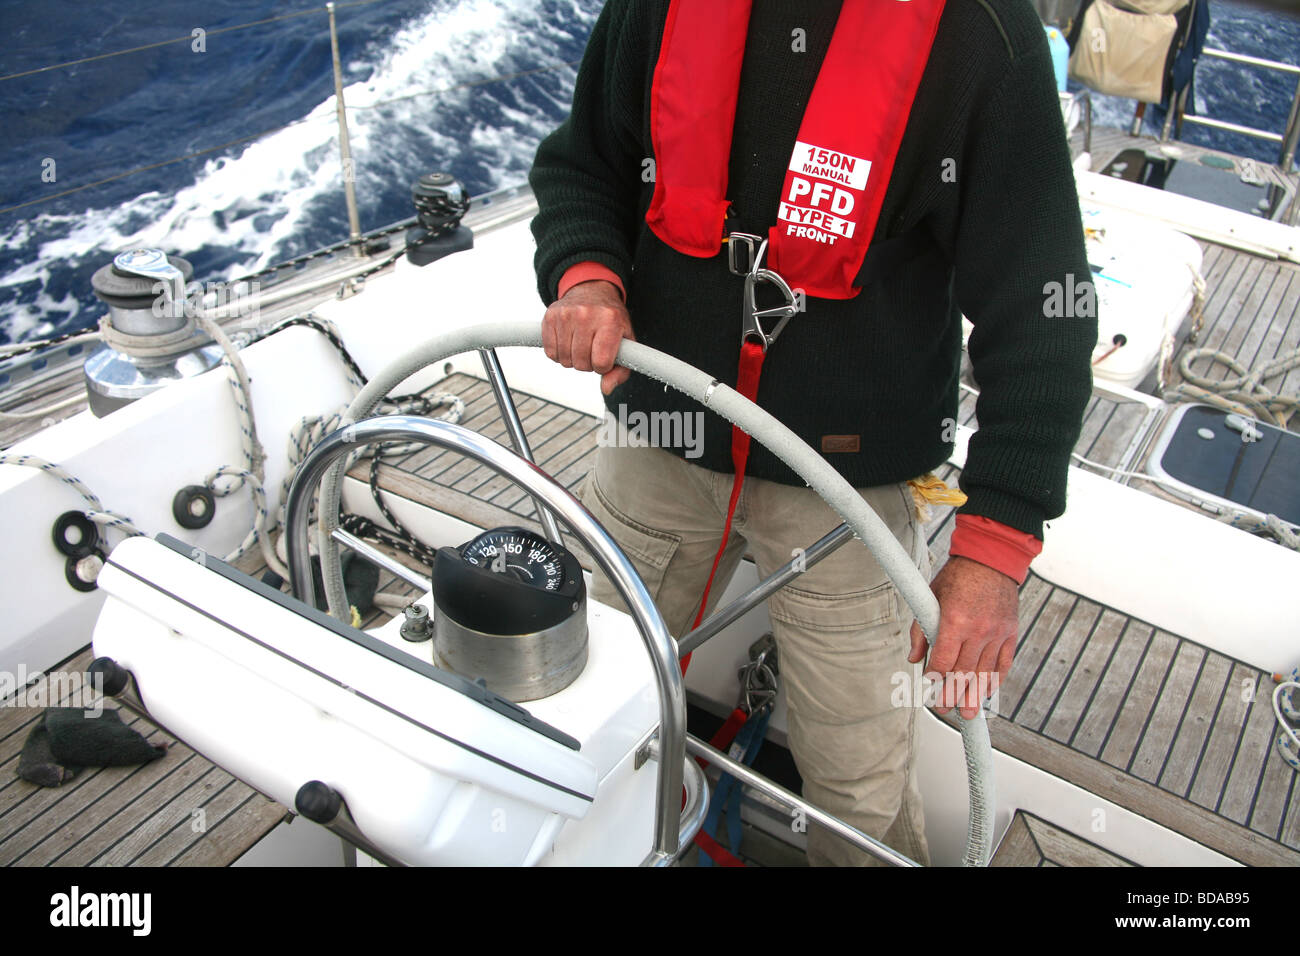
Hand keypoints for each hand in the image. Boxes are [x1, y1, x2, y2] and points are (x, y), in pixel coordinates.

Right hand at [541, 280, 634, 394]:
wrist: (592, 290)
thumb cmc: (611, 320)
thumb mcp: (625, 341)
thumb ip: (621, 370)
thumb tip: (606, 388)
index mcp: (610, 320)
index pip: (601, 362)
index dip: (603, 366)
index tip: (604, 357)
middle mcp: (587, 314)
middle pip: (581, 363)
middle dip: (587, 363)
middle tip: (592, 350)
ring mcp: (566, 314)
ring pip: (564, 359)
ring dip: (572, 359)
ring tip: (580, 345)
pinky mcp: (550, 316)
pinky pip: (550, 352)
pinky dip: (558, 353)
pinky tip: (567, 342)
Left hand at [907, 555, 1019, 719]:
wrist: (991, 558)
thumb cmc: (958, 575)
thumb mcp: (931, 597)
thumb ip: (920, 630)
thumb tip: (913, 657)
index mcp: (954, 621)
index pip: (943, 660)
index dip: (935, 677)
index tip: (931, 687)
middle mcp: (978, 630)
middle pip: (963, 672)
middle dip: (953, 693)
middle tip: (946, 708)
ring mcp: (997, 633)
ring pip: (985, 673)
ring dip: (974, 695)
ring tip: (967, 713)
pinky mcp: (1010, 633)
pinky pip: (1003, 663)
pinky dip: (995, 680)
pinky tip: (987, 692)